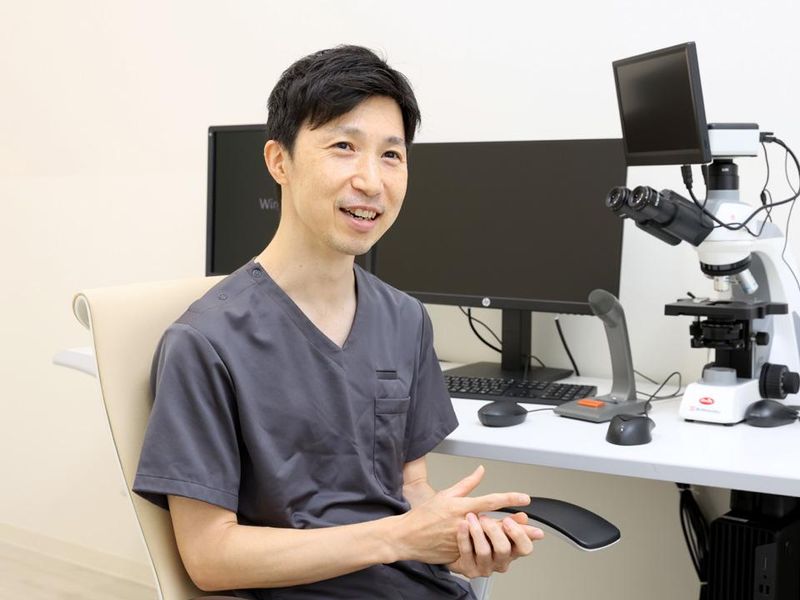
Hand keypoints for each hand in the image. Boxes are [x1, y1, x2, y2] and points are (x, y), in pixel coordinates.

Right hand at [391, 465, 529, 564]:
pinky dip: (493, 552)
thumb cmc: (424, 515)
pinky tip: (505, 553)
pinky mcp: (460, 554)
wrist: (407, 537)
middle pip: (497, 525)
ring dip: (510, 541)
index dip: (510, 499)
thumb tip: (480, 471)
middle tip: (535, 529)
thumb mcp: (446, 494)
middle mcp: (465, 524)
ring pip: (492, 541)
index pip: (491, 501)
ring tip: (525, 542)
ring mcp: (463, 541)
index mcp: (462, 507)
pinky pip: (479, 552)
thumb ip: (466, 484)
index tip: (524, 498)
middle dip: (518, 528)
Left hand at [447, 512, 543, 577]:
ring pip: (484, 552)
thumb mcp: (498, 529)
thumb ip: (512, 523)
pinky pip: (467, 552)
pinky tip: (462, 525)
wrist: (456, 548)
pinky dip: (464, 536)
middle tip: (484, 518)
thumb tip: (524, 518)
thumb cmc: (482, 538)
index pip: (525, 548)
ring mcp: (485, 568)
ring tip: (470, 517)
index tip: (507, 520)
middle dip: (494, 530)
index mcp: (512, 551)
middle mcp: (501, 562)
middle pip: (504, 549)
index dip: (518, 534)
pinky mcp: (469, 570)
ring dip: (477, 532)